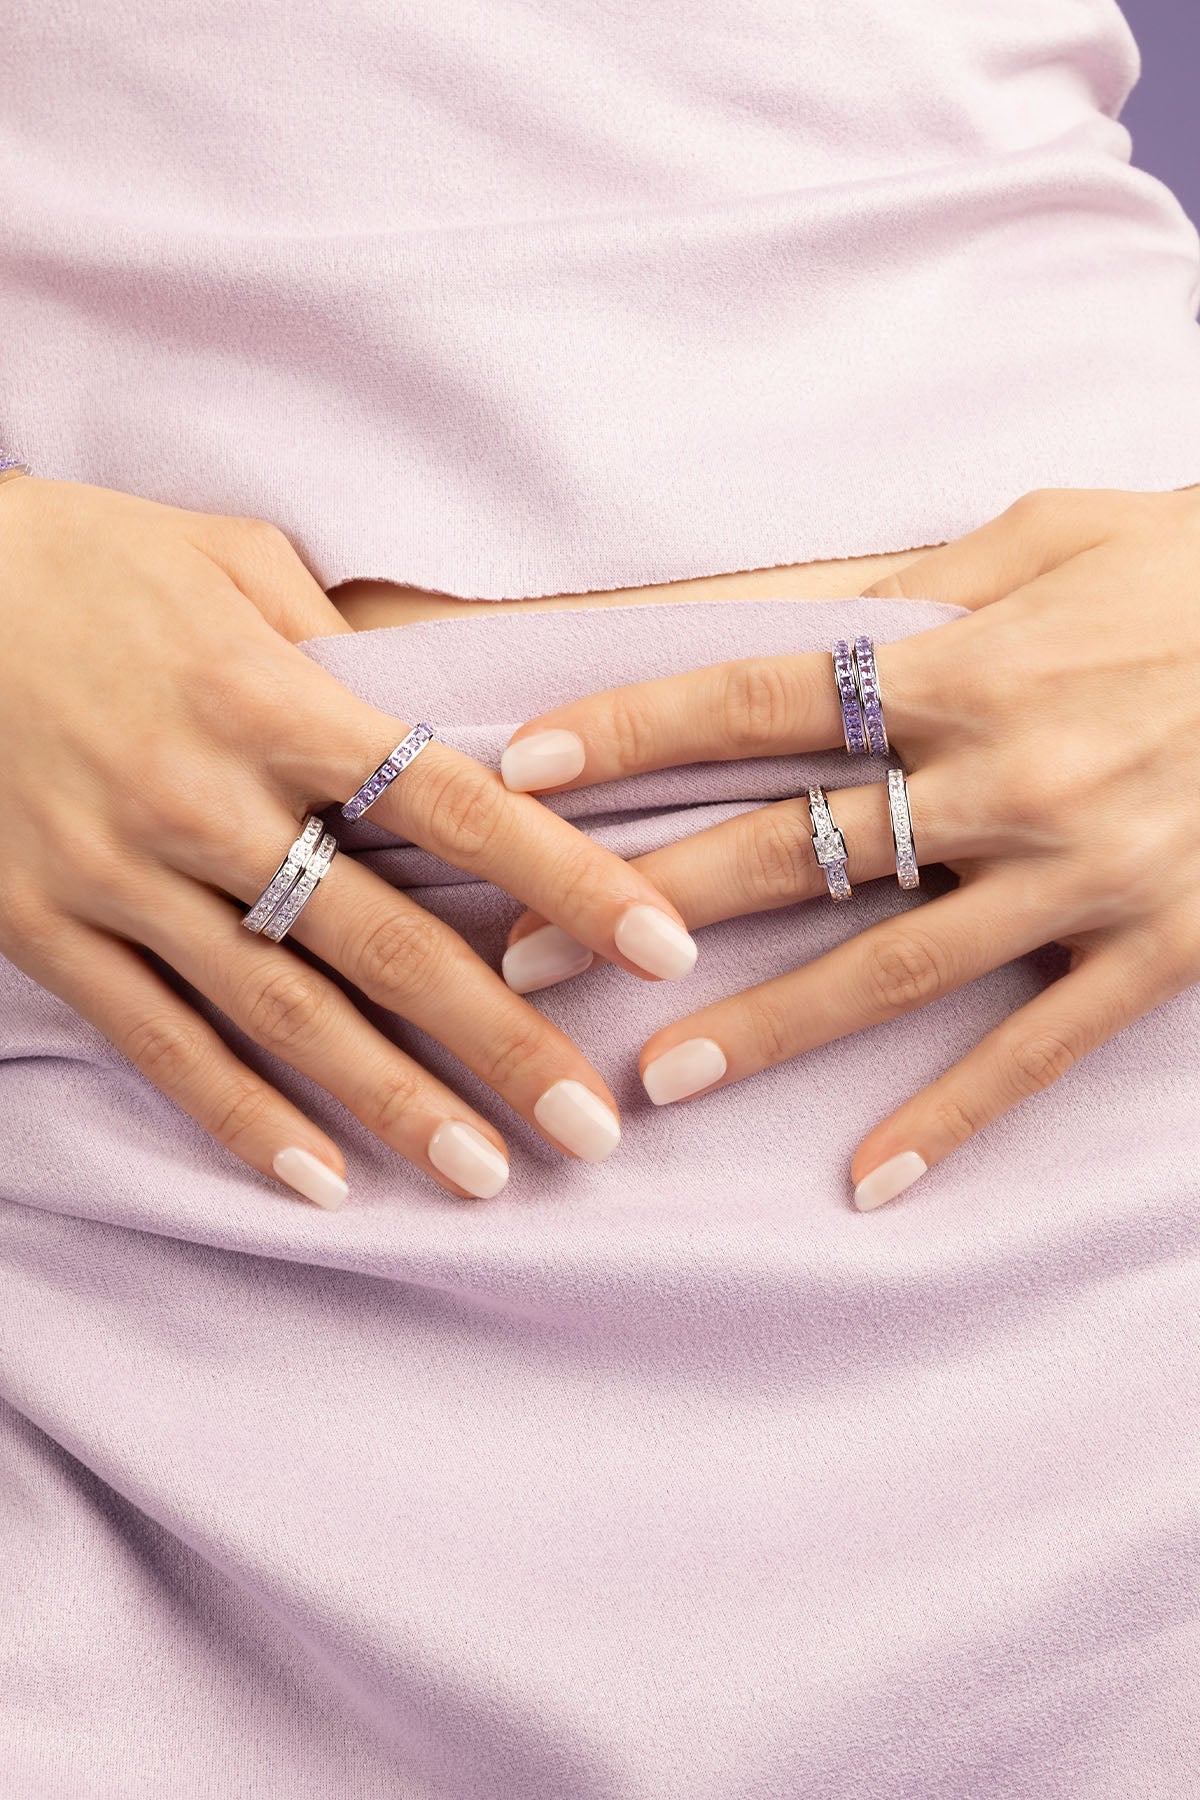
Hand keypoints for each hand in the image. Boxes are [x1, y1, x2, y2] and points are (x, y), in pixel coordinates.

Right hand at [0, 477, 698, 1205]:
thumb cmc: (68, 559)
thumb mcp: (216, 551)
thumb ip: (335, 631)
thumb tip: (433, 690)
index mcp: (269, 697)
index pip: (458, 806)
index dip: (572, 881)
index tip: (661, 949)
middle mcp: (206, 800)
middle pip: (388, 940)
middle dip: (502, 1040)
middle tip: (595, 1126)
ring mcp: (120, 878)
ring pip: (282, 1016)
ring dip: (393, 1106)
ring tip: (488, 1176)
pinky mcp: (44, 931)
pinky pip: (158, 1043)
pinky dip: (240, 1120)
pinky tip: (320, 1180)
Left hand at [499, 486, 1199, 1208]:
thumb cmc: (1197, 570)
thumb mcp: (1057, 534)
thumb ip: (917, 584)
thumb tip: (780, 616)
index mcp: (976, 662)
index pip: (764, 693)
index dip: (635, 728)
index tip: (522, 765)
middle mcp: (1013, 776)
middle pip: (793, 846)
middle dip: (647, 903)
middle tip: (527, 956)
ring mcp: (1086, 874)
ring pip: (891, 966)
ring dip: (764, 1028)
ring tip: (653, 1082)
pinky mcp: (1161, 949)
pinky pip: (1040, 1050)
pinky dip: (954, 1118)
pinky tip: (869, 1181)